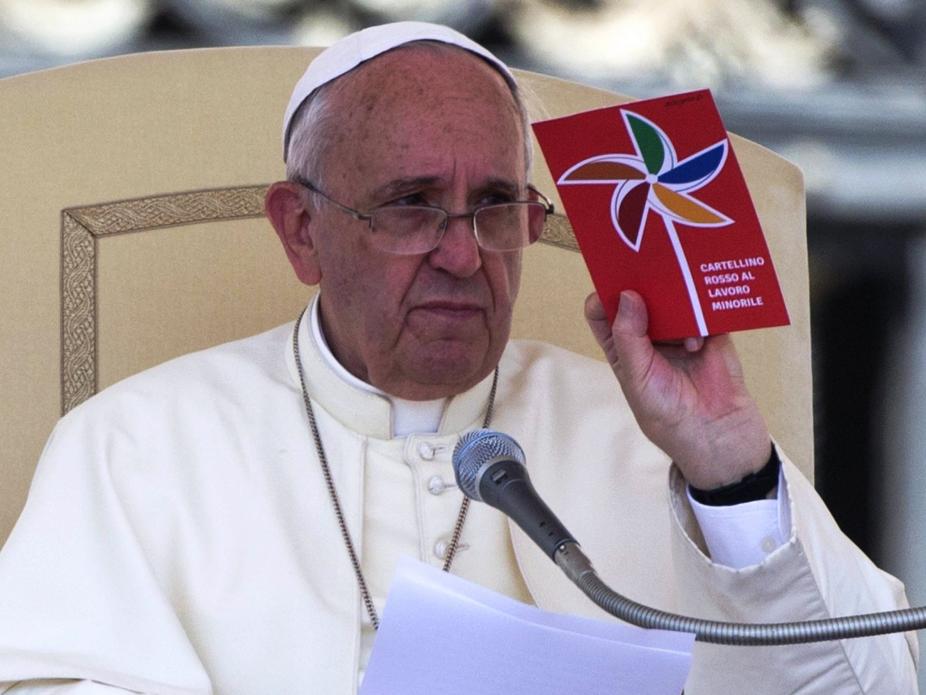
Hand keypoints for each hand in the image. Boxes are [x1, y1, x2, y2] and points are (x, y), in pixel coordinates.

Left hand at [584, 290, 771, 489]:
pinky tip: (698, 342)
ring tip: (673, 298)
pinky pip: (706, 309)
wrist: (716, 434)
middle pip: (638, 298)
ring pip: (672, 299)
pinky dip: (702, 314)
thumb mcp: (637, 378)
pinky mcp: (711, 332)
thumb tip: (627, 295)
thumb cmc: (667, 413)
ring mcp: (680, 332)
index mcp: (622, 346)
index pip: (603, 312)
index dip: (603, 294)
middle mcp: (649, 335)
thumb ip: (629, 338)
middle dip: (641, 282)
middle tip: (645, 265)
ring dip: (673, 296)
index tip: (610, 277)